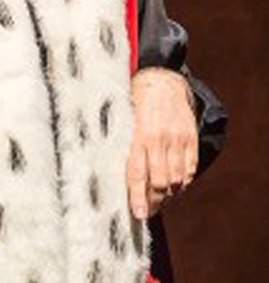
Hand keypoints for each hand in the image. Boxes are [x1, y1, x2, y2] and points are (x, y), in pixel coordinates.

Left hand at [127, 68, 197, 219]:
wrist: (161, 78)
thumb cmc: (133, 98)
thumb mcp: (120, 115)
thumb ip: (117, 139)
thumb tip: (102, 166)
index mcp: (137, 133)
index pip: (137, 172)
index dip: (138, 195)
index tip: (138, 213)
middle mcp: (159, 137)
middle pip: (160, 181)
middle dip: (154, 200)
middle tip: (147, 210)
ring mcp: (177, 138)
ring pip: (176, 179)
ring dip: (169, 194)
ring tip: (159, 200)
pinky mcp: (190, 138)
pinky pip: (189, 169)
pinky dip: (183, 182)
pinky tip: (174, 186)